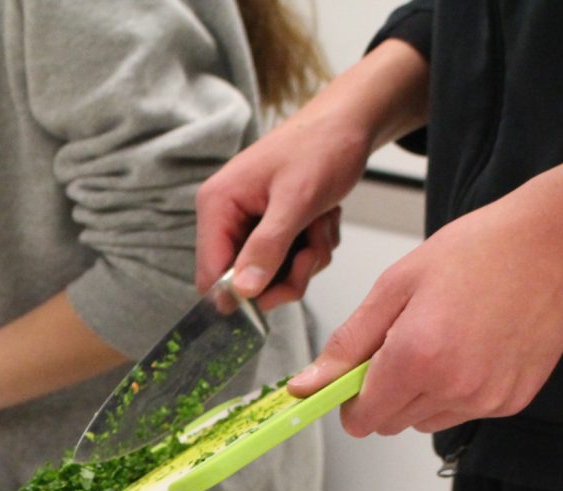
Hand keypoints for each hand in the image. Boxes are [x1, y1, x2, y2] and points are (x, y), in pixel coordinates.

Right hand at [195, 40, 428, 308]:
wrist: (351, 123)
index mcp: (218, 204)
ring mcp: (251, 223)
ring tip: (320, 223)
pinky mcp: (273, 226)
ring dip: (306, 259)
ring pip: (274, 274)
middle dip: (286, 273)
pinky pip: (291, 260)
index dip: (239, 294)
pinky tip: (323, 219)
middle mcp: (228, 216)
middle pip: (245, 280)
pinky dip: (313, 247)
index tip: (276, 295)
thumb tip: (241, 291)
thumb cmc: (321, 146)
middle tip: (312, 252)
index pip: (211, 273)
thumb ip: (267, 247)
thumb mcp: (296, 200)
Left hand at [287, 150, 562, 436]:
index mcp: (417, 358)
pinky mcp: (513, 401)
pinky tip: (471, 346)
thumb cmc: (478, 253)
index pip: (362, 419)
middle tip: (401, 340)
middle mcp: (454, 388)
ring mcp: (488, 399)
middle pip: (391, 423)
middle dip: (383, 392)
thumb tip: (307, 384)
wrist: (556, 245)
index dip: (350, 399)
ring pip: (425, 420)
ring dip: (419, 393)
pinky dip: (456, 390)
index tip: (352, 375)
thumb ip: (348, 344)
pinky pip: (464, 411)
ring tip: (441, 337)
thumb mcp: (395, 286)